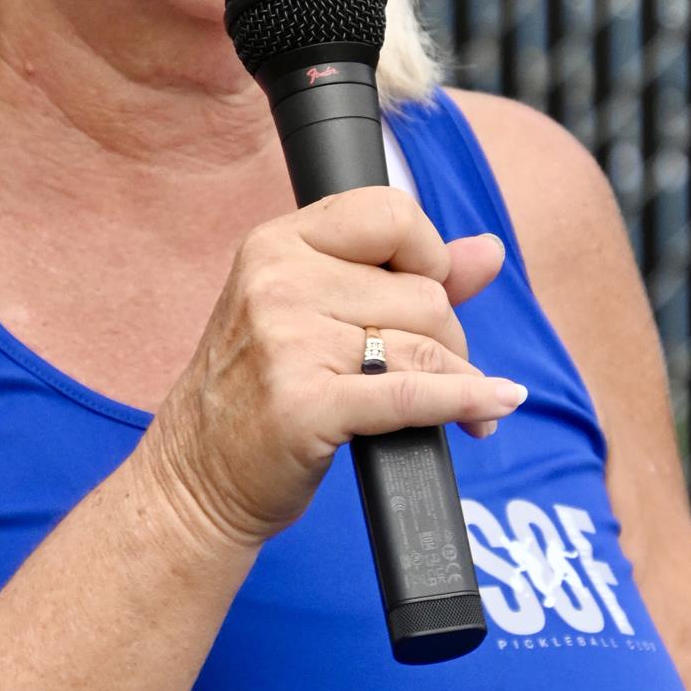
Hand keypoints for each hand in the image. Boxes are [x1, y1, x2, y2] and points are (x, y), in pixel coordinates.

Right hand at [140, 187, 521, 550]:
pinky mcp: (306, 406)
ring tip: (463, 408)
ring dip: (460, 380)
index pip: (390, 213)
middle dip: (446, 338)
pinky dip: (466, 402)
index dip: (426, 255)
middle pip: (422, 292)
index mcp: (277, 244)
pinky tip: (493, 407)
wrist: (197, 477)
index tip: (426, 294)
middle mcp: (278, 282)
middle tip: (432, 372)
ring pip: (425, 345)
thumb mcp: (314, 311)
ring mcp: (288, 342)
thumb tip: (488, 250)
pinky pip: (414, 394)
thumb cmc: (261, 391)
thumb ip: (404, 275)